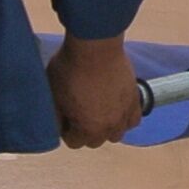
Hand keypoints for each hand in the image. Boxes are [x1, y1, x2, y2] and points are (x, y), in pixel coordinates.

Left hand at [47, 34, 140, 148]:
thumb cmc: (70, 69)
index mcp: (87, 129)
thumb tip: (58, 123)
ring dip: (106, 127)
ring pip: (116, 133)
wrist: (95, 46)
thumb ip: (57, 115)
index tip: (63, 117)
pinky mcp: (135, 99)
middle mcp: (109, 127)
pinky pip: (133, 120)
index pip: (73, 143)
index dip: (65, 130)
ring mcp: (125, 114)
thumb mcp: (53, 94)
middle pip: (95, 141)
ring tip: (98, 110)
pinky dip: (124, 117)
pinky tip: (115, 107)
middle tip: (79, 112)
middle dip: (85, 130)